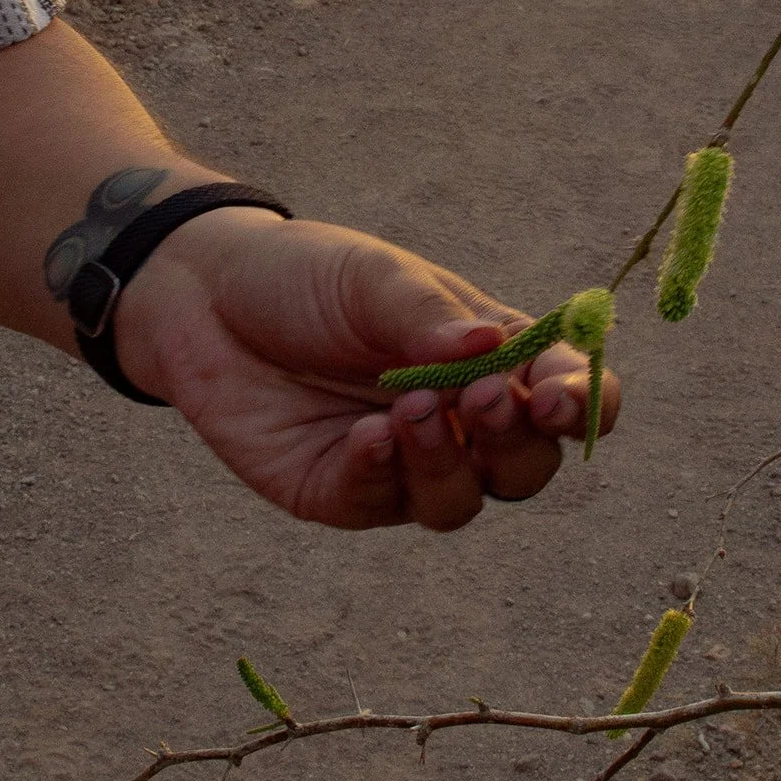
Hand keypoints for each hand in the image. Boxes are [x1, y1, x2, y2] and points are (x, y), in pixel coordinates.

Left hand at [114, 209, 619, 529]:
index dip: (579, 405)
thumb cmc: (305, 277)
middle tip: (479, 398)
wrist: (202, 299)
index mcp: (491, 358)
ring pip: (463, 500)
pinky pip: (383, 504)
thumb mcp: (372, 278)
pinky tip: (363, 436)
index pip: (563, 395)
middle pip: (527, 467)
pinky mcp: (346, 493)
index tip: (558, 399)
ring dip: (446, 463)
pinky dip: (382, 472)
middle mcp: (460, 421)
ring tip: (406, 409)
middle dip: (515, 442)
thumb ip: (430, 317)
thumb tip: (496, 347)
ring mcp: (406, 465)